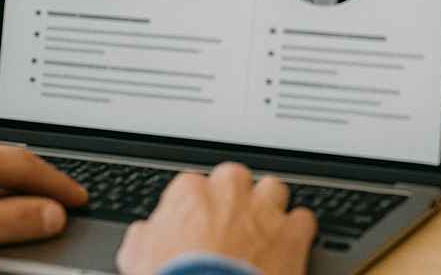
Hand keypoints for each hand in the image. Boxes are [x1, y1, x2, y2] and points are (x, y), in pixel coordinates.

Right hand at [116, 162, 316, 274]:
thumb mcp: (138, 261)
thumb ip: (144, 237)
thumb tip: (143, 234)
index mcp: (190, 194)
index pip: (192, 185)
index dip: (196, 207)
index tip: (197, 223)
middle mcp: (229, 192)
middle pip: (235, 178)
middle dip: (234, 198)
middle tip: (229, 226)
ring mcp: (263, 210)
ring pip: (273, 190)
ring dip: (269, 208)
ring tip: (262, 232)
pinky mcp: (291, 233)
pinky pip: (302, 220)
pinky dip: (297, 233)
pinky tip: (289, 247)